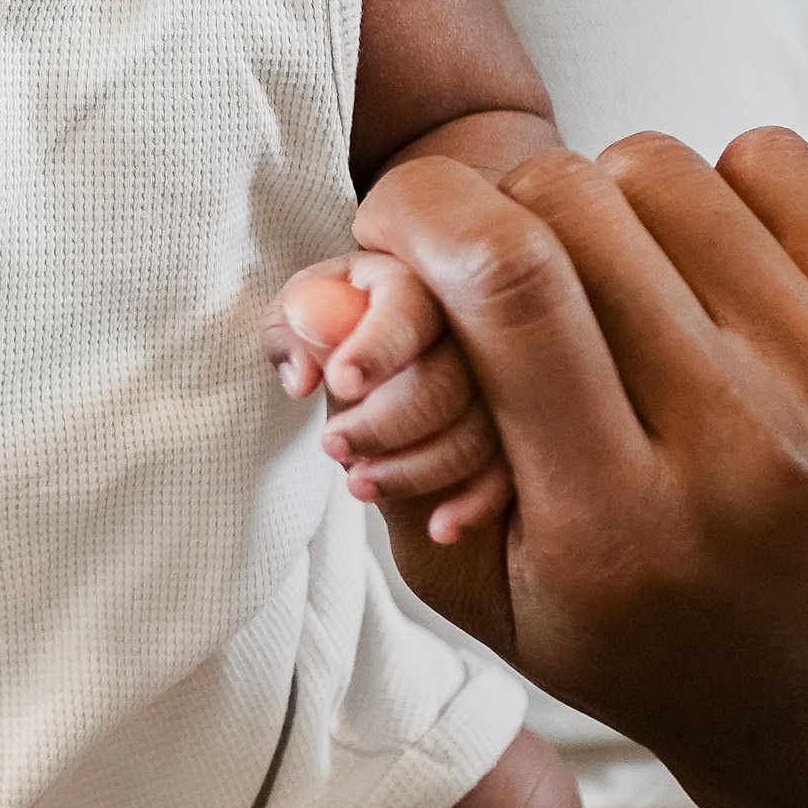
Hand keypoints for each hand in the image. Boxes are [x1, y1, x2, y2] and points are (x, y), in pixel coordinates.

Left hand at [265, 253, 510, 542]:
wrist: (378, 351)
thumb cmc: (336, 322)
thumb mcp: (300, 315)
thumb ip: (291, 332)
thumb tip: (301, 377)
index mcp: (416, 280)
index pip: (408, 306)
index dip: (377, 345)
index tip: (341, 382)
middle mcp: (471, 324)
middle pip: (448, 377)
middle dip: (385, 423)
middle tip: (332, 446)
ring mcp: (502, 377)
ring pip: (480, 431)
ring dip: (417, 469)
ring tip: (359, 485)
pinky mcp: (516, 427)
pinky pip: (511, 470)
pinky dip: (477, 504)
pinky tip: (440, 527)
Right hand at [355, 130, 807, 807]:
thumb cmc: (624, 628)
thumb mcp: (473, 578)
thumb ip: (388, 436)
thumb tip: (336, 287)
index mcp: (623, 522)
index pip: (511, 282)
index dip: (421, 212)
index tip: (387, 220)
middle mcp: (753, 447)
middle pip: (577, 205)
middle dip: (503, 213)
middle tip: (499, 273)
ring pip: (665, 168)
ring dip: (607, 207)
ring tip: (614, 291)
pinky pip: (769, 161)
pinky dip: (714, 195)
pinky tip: (705, 281)